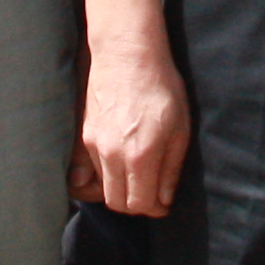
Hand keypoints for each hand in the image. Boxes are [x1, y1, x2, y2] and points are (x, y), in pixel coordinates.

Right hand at [72, 36, 192, 217]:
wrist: (128, 55)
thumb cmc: (161, 87)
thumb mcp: (180, 128)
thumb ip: (171, 169)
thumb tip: (164, 198)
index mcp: (140, 156)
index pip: (140, 204)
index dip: (154, 209)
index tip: (164, 204)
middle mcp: (113, 155)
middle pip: (117, 203)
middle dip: (137, 205)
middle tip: (152, 195)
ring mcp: (95, 145)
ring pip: (104, 187)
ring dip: (121, 189)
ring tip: (139, 176)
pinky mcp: (85, 135)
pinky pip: (95, 168)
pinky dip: (109, 173)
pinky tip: (124, 159)